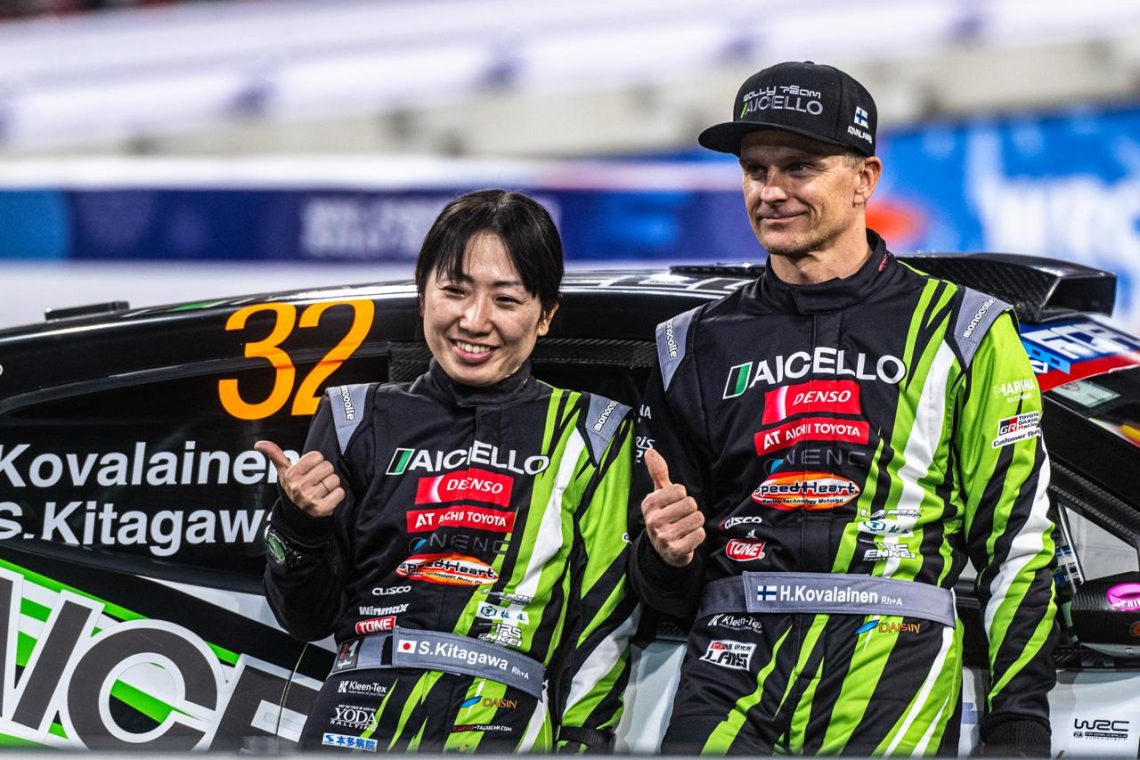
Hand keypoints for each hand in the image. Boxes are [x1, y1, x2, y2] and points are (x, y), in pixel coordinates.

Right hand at [255, 441, 343, 516]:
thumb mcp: (283, 472)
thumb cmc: (293, 488)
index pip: (317, 456)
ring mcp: (310, 499)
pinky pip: (340, 492)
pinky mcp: (322, 509)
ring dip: (331, 485)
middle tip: (316, 482)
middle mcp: (299, 487)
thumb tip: (258, 444)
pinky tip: (327, 498)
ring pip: (335, 479)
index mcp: (291, 474)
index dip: (316, 462)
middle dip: (325, 473)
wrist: (297, 516)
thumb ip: (275, 455)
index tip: (310, 471)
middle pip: (328, 466)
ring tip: (321, 490)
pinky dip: (337, 495)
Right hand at [640, 448, 704, 566]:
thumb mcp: (659, 495)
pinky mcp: (676, 550)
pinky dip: (697, 536)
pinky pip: (700, 534)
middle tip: (680, 518)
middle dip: (690, 511)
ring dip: (695, 524)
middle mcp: (653, 520)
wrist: (662, 551)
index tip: (673, 505)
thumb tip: (650, 450)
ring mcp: (664, 536)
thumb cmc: (664, 516)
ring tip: (684, 529)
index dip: (681, 497)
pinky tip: (687, 539)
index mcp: (649, 504)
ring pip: (697, 519)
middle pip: (690, 504)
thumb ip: (658, 472)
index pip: (679, 490)